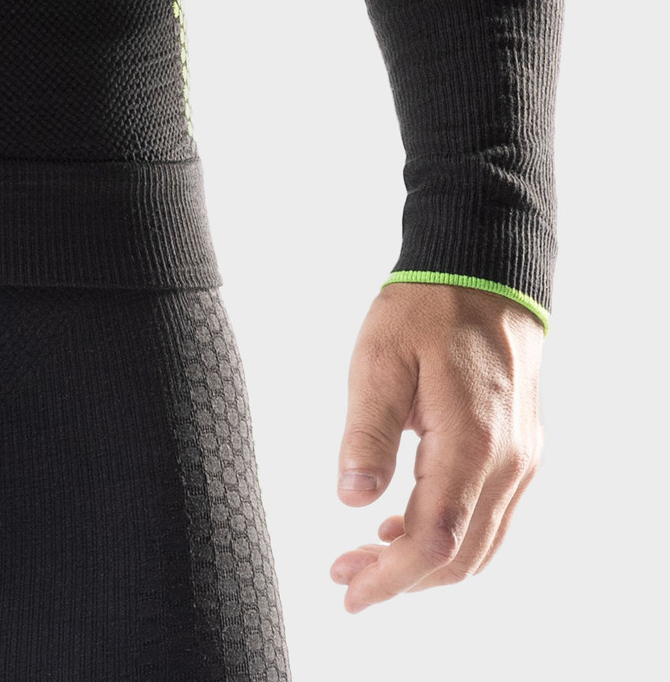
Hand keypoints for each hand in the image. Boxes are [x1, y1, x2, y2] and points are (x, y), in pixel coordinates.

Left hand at [331, 281, 543, 610]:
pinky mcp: (521, 456)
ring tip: (367, 557)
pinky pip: (491, 521)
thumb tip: (351, 499)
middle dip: (401, 579)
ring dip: (426, 566)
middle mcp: (506, 463)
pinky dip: (452, 541)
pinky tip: (405, 528)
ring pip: (480, 547)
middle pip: (459, 556)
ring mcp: (521, 462)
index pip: (434, 539)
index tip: (349, 590)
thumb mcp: (379, 360)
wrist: (484, 276)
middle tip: (345, 575)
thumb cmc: (425, 312)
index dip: (391, 577)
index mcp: (469, 441)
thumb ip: (367, 433)